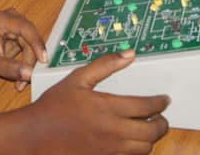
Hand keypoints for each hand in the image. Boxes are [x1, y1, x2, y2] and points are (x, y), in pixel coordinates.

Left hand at [0, 9, 47, 89]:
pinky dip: (28, 62)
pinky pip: (31, 49)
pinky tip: (22, 73)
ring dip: (30, 63)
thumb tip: (28, 73)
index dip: (37, 44)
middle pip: (31, 39)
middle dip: (31, 60)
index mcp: (2, 20)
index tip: (43, 59)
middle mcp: (12, 18)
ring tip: (22, 80)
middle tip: (28, 78)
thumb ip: (8, 68)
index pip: (26, 29)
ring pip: (33, 45)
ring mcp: (17, 25)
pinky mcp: (21, 34)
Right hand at [27, 50, 168, 154]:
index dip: (160, 103)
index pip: (147, 107)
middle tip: (161, 116)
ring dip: (150, 139)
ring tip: (148, 129)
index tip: (164, 100)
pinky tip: (131, 142)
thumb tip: (128, 55)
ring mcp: (109, 149)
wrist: (35, 135)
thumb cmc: (54, 107)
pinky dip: (136, 151)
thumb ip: (104, 65)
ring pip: (144, 149)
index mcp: (108, 107)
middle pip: (152, 132)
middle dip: (162, 123)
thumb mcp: (77, 79)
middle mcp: (112, 131)